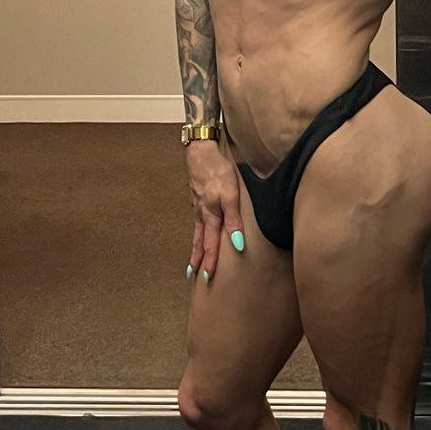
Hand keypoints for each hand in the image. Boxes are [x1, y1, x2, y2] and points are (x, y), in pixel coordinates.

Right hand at [185, 139, 245, 284]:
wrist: (201, 151)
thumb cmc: (217, 171)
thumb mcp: (230, 195)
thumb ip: (234, 220)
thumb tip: (237, 244)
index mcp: (210, 216)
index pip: (211, 245)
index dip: (210, 262)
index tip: (208, 278)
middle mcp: (202, 214)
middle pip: (200, 242)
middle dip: (198, 260)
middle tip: (194, 276)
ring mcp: (198, 206)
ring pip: (197, 233)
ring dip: (196, 249)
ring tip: (193, 262)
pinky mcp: (198, 198)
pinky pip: (197, 222)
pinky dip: (196, 234)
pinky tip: (199, 233)